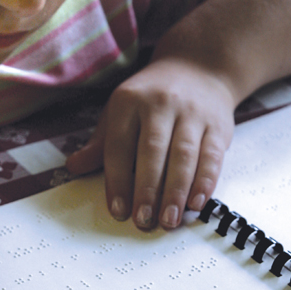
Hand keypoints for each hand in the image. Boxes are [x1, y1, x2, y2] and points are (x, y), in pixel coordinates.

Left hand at [66, 59, 234, 229]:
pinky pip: (212, 155)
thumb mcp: (119, 111)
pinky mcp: (217, 124)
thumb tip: (73, 168)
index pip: (119, 145)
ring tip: (168, 221)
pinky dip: (205, 180)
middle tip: (143, 221)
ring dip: (176, 191)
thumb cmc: (149, 98)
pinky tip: (196, 202)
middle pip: (152, 151)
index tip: (118, 210)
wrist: (197, 68)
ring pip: (184, 155)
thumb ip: (100, 143)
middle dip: (147, 189)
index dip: (118, 180)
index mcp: (128, 101)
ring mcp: (191, 113)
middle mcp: (160, 104)